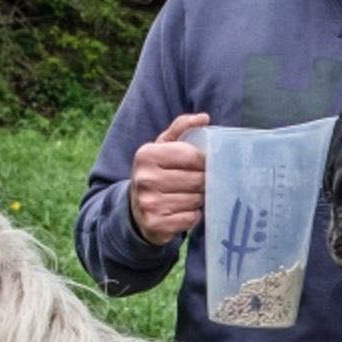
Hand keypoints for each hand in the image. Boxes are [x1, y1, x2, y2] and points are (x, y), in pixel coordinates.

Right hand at [129, 113, 210, 243]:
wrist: (136, 210)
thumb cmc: (157, 172)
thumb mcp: (163, 147)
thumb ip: (182, 128)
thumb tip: (204, 118)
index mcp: (147, 155)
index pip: (192, 156)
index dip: (204, 162)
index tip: (202, 165)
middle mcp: (144, 178)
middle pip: (196, 180)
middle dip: (203, 182)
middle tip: (198, 183)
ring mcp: (148, 203)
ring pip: (195, 200)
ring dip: (198, 200)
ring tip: (189, 196)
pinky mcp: (154, 224)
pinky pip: (190, 219)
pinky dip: (192, 216)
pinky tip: (183, 212)